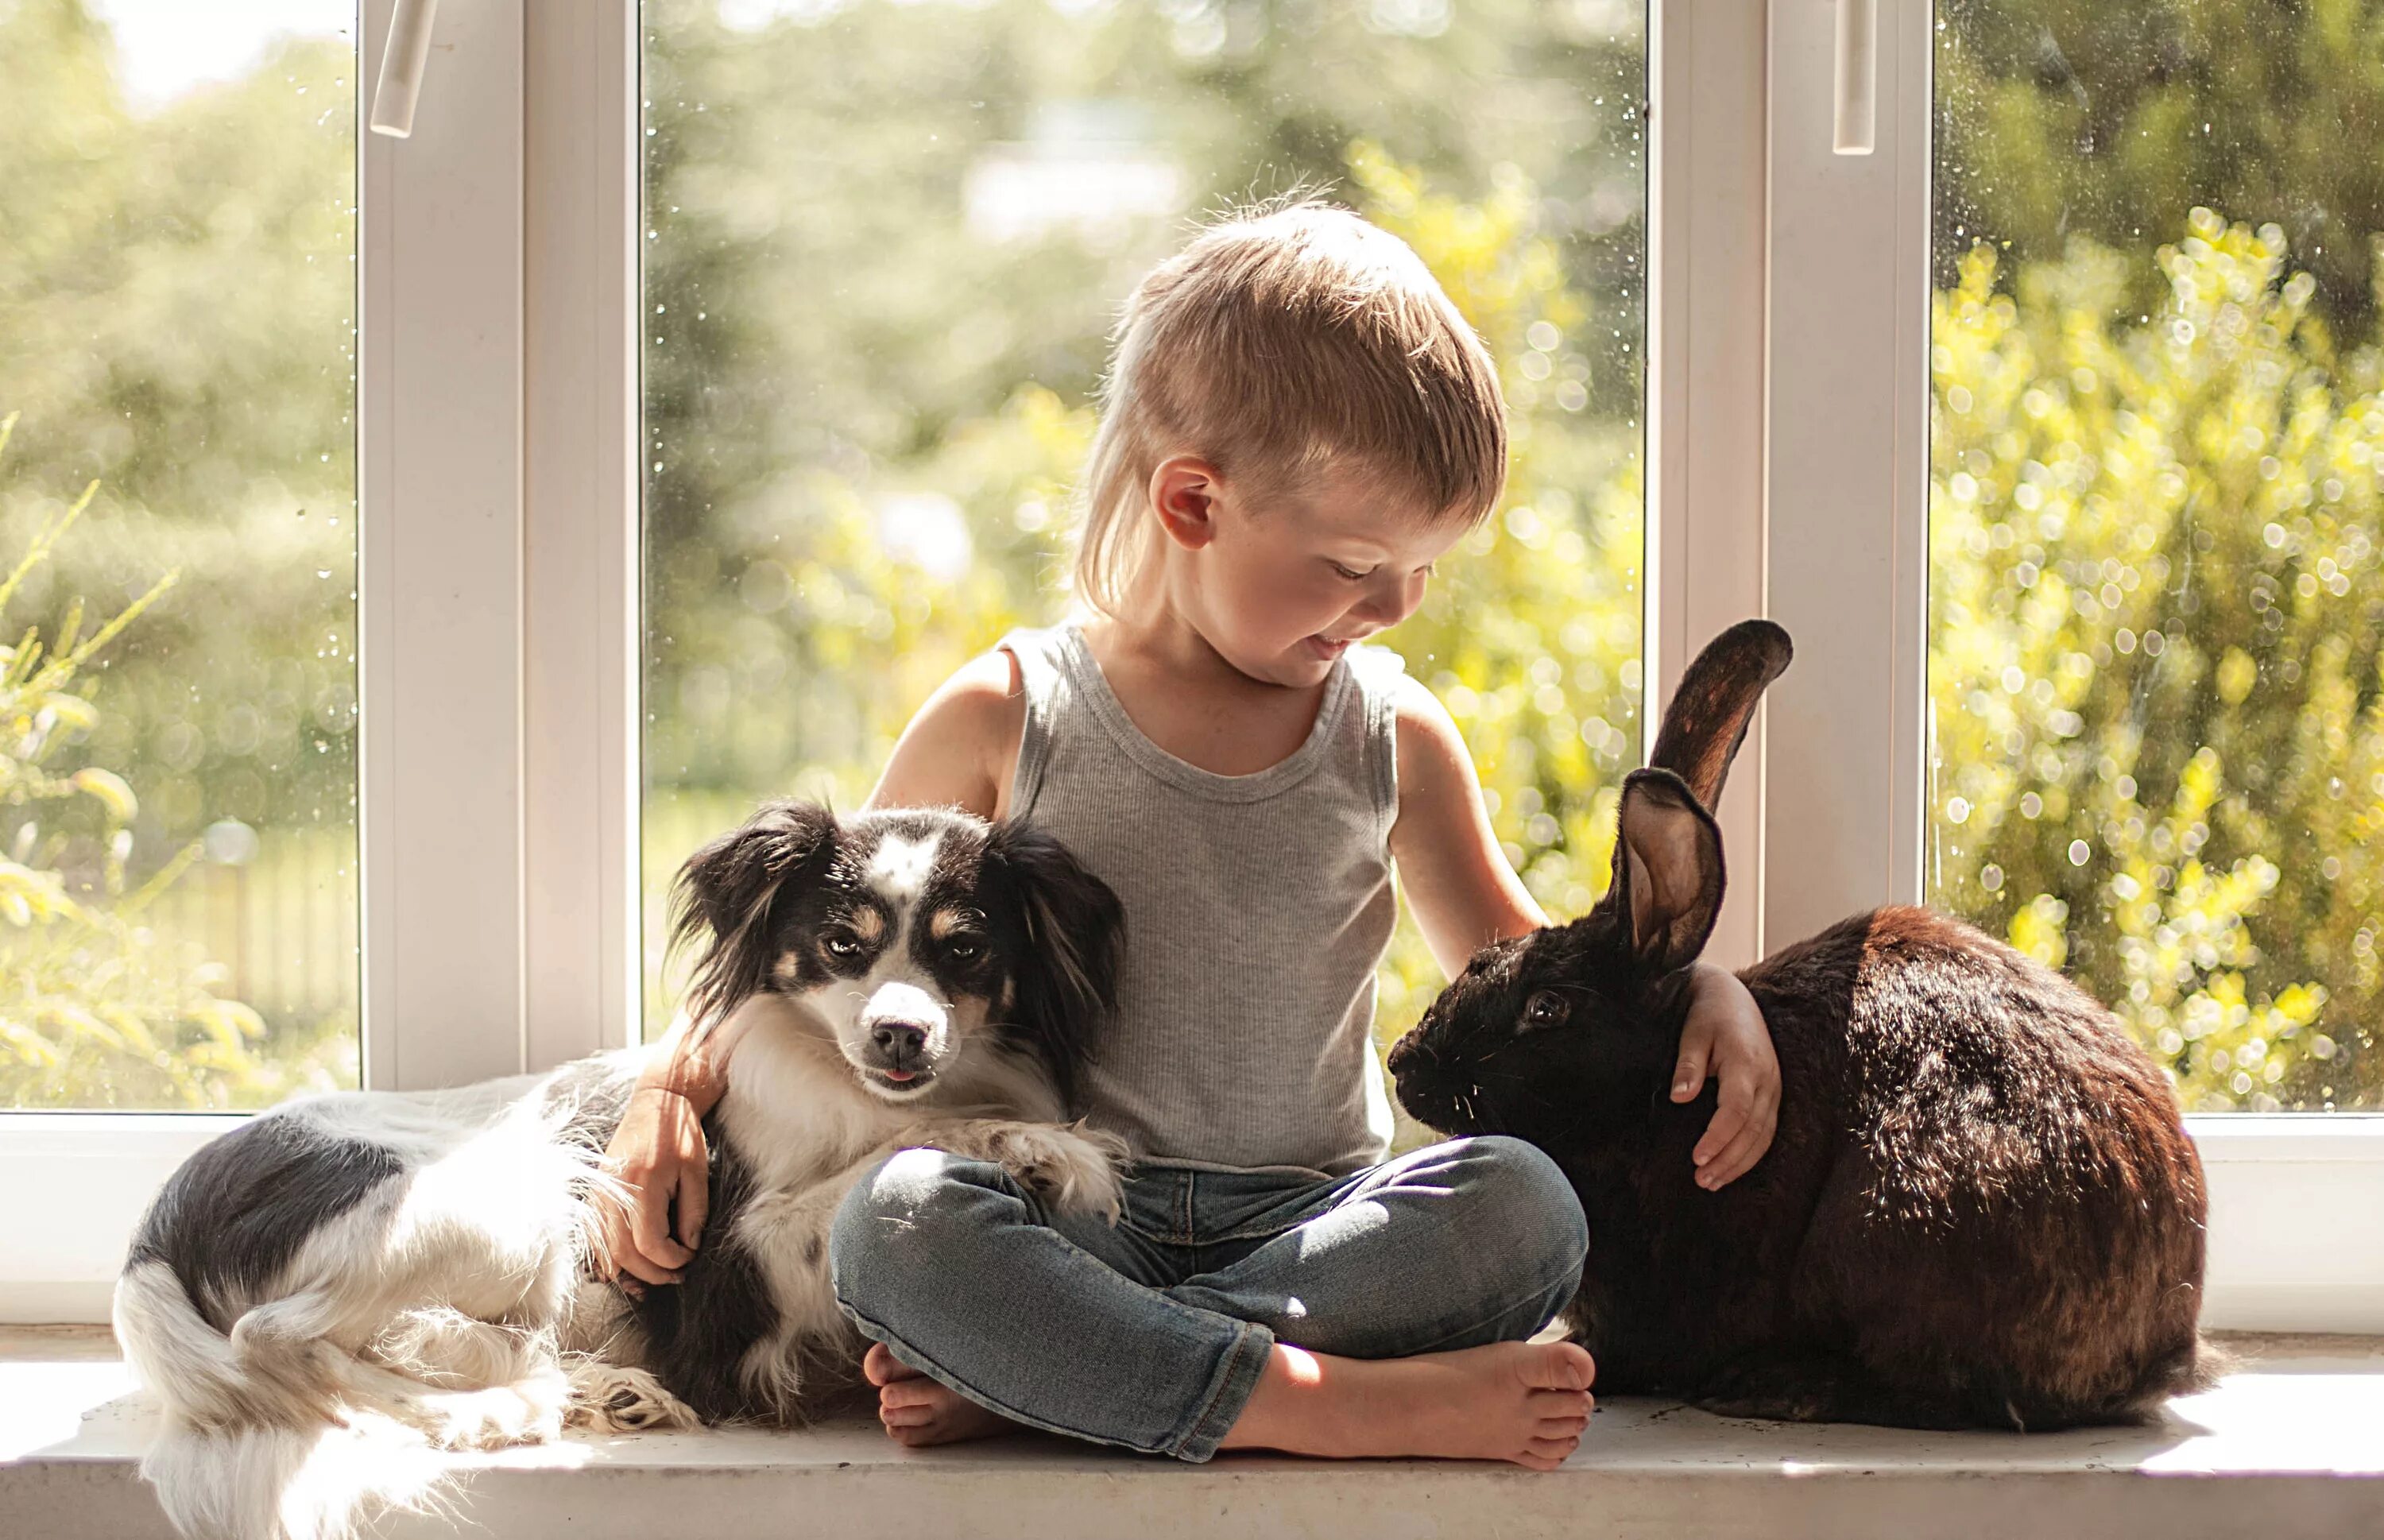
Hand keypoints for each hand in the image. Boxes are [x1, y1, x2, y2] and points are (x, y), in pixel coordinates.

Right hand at [596, 1085, 710, 1286]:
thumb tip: (689, 1248)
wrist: (657, 1102)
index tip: (691, 1257)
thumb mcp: (697, 1172)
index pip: (650, 1243)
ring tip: (655, 1276)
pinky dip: (609, 1257)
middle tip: (677, 1275)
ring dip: (630, 1271)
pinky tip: (626, 1268)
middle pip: (624, 1253)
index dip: (672, 1260)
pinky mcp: (597, 1193)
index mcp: (642, 1185)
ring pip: (606, 1249)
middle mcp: (614, 1192)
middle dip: (652, 1272)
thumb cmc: (681, 1134)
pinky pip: (596, 1236)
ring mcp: (601, 1193)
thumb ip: (694, 1212)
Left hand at [1671, 962, 1778, 1189]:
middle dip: (1728, 1159)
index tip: (1697, 1158)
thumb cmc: (1708, 1013)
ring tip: (1712, 1182)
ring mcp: (1774, 1087)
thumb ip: (1688, 1064)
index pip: (1737, 1109)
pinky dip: (1751, 1153)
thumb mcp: (1693, 1032)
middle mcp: (1767, 1078)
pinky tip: (1731, 1168)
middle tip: (1701, 1180)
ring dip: (1740, 1163)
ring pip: (1764, 1136)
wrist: (1733, 997)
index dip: (1719, 1137)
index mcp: (1746, 1062)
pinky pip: (1767, 1130)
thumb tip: (1679, 1097)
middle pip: (1753, 1130)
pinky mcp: (1773, 1093)